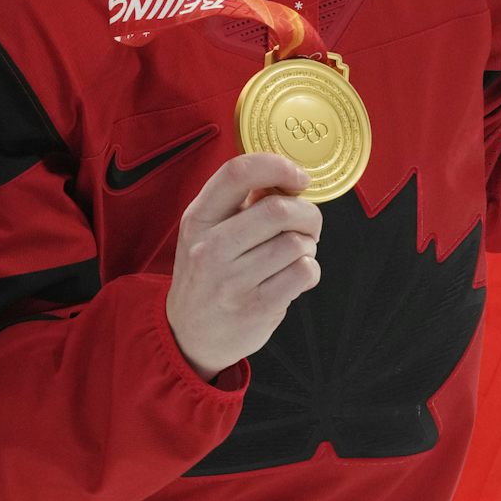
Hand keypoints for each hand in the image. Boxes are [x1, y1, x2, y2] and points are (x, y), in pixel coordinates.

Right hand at [166, 153, 320, 381]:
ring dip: (308, 245)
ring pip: (296, 243)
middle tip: (307, 223)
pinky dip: (309, 269)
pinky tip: (294, 275)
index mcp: (198, 219)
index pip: (237, 173)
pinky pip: (304, 272)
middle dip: (307, 213)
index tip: (298, 178)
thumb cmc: (207, 274)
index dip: (277, 166)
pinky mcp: (257, 306)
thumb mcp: (206, 232)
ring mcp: (233, 280)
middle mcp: (210, 248)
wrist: (190, 334)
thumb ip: (239, 203)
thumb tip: (286, 179)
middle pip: (278, 210)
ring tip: (294, 254)